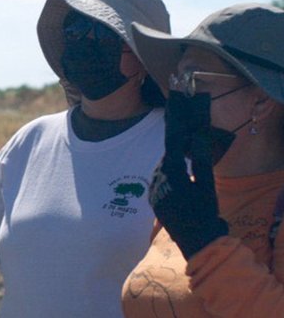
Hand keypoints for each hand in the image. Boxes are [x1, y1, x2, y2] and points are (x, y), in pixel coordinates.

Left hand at [149, 91, 227, 259]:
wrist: (196, 241)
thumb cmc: (204, 211)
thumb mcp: (206, 184)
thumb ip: (199, 160)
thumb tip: (197, 137)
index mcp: (170, 174)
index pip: (172, 147)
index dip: (175, 133)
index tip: (175, 119)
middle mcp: (157, 181)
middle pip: (165, 160)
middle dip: (174, 150)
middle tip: (182, 140)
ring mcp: (153, 192)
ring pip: (160, 172)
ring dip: (169, 165)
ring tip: (180, 158)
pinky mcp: (153, 202)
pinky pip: (158, 184)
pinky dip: (166, 178)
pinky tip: (175, 178)